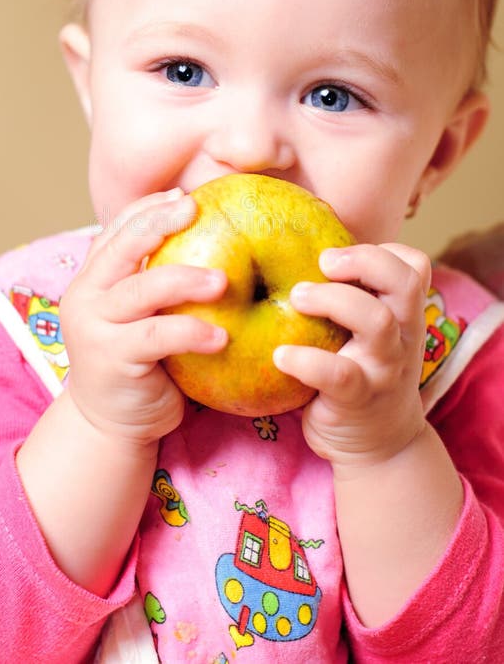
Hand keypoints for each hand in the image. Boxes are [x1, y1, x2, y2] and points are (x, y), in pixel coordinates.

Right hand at [59, 189, 227, 445]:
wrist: (109, 423)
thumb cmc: (140, 362)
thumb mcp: (142, 315)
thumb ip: (157, 282)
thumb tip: (215, 239)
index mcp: (93, 278)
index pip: (117, 230)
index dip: (148, 208)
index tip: (185, 196)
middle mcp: (86, 295)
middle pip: (122, 246)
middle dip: (160, 222)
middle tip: (197, 210)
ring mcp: (94, 327)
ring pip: (142, 288)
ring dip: (185, 279)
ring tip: (222, 281)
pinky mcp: (111, 358)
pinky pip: (156, 336)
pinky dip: (191, 331)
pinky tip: (221, 336)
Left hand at [274, 243, 430, 470]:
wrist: (381, 445)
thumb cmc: (361, 371)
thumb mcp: (370, 334)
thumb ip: (352, 296)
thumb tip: (293, 249)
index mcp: (402, 313)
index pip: (416, 266)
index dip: (384, 250)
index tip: (339, 251)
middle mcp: (402, 335)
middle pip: (404, 282)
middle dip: (362, 261)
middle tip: (321, 262)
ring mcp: (384, 367)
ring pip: (378, 321)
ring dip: (333, 300)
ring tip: (296, 297)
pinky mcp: (359, 399)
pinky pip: (338, 375)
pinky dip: (307, 361)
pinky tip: (280, 355)